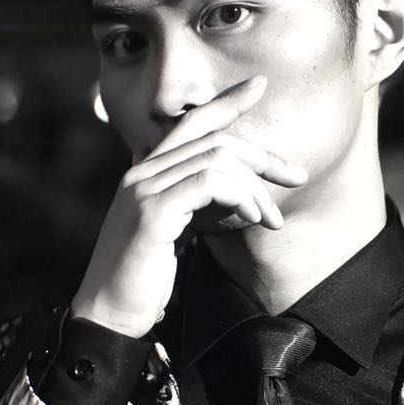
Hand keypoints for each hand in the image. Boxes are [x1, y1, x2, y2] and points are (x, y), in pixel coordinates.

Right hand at [70, 75, 307, 337]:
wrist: (107, 318)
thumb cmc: (141, 283)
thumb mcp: (172, 234)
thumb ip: (193, 206)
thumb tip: (235, 192)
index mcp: (144, 175)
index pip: (188, 122)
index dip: (226, 102)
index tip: (259, 86)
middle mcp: (140, 174)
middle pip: (213, 138)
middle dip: (262, 155)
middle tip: (297, 176)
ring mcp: (142, 190)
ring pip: (216, 158)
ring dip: (255, 186)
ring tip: (271, 218)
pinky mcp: (152, 212)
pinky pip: (209, 182)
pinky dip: (240, 196)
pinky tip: (251, 218)